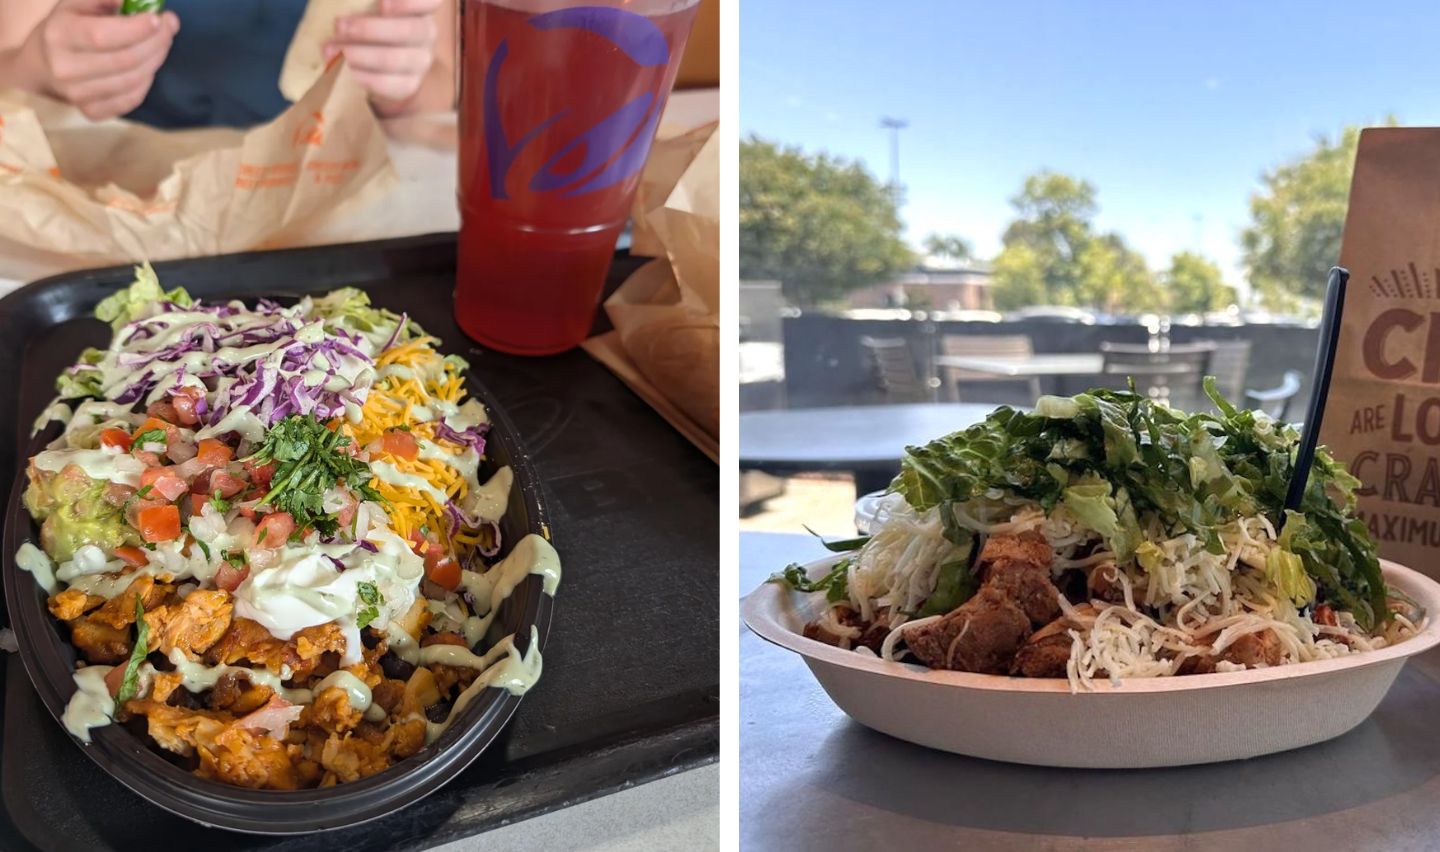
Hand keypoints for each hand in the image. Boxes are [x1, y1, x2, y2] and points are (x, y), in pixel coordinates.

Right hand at [19, 0, 179, 120]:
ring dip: (156, 59)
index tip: (159, 19)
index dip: (137, 29)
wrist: (42, 64)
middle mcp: (65, 68)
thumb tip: (142, 2)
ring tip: (162, 42)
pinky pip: (132, 99)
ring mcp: (78, 95)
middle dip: (156, 41)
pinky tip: (148, 66)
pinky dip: (147, 82)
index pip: (103, 36)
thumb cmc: (67, 27)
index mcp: (60, 35)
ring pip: (133, 80)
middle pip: (126, 59)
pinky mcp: (91, 112)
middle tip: (170, 27)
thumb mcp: (78, 4)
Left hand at [327, 0, 442, 108]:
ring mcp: (421, 61)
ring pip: (395, 59)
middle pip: (410, 30)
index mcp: (419, 9)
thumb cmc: (373, 26)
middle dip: (370, 29)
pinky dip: (364, 76)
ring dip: (360, 54)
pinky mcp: (410, 85)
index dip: (411, 3)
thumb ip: (362, 8)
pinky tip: (348, 70)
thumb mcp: (370, 11)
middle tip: (340, 26)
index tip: (382, 3)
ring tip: (335, 50)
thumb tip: (340, 21)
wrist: (384, 65)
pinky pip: (389, 84)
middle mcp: (426, 33)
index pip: (432, 1)